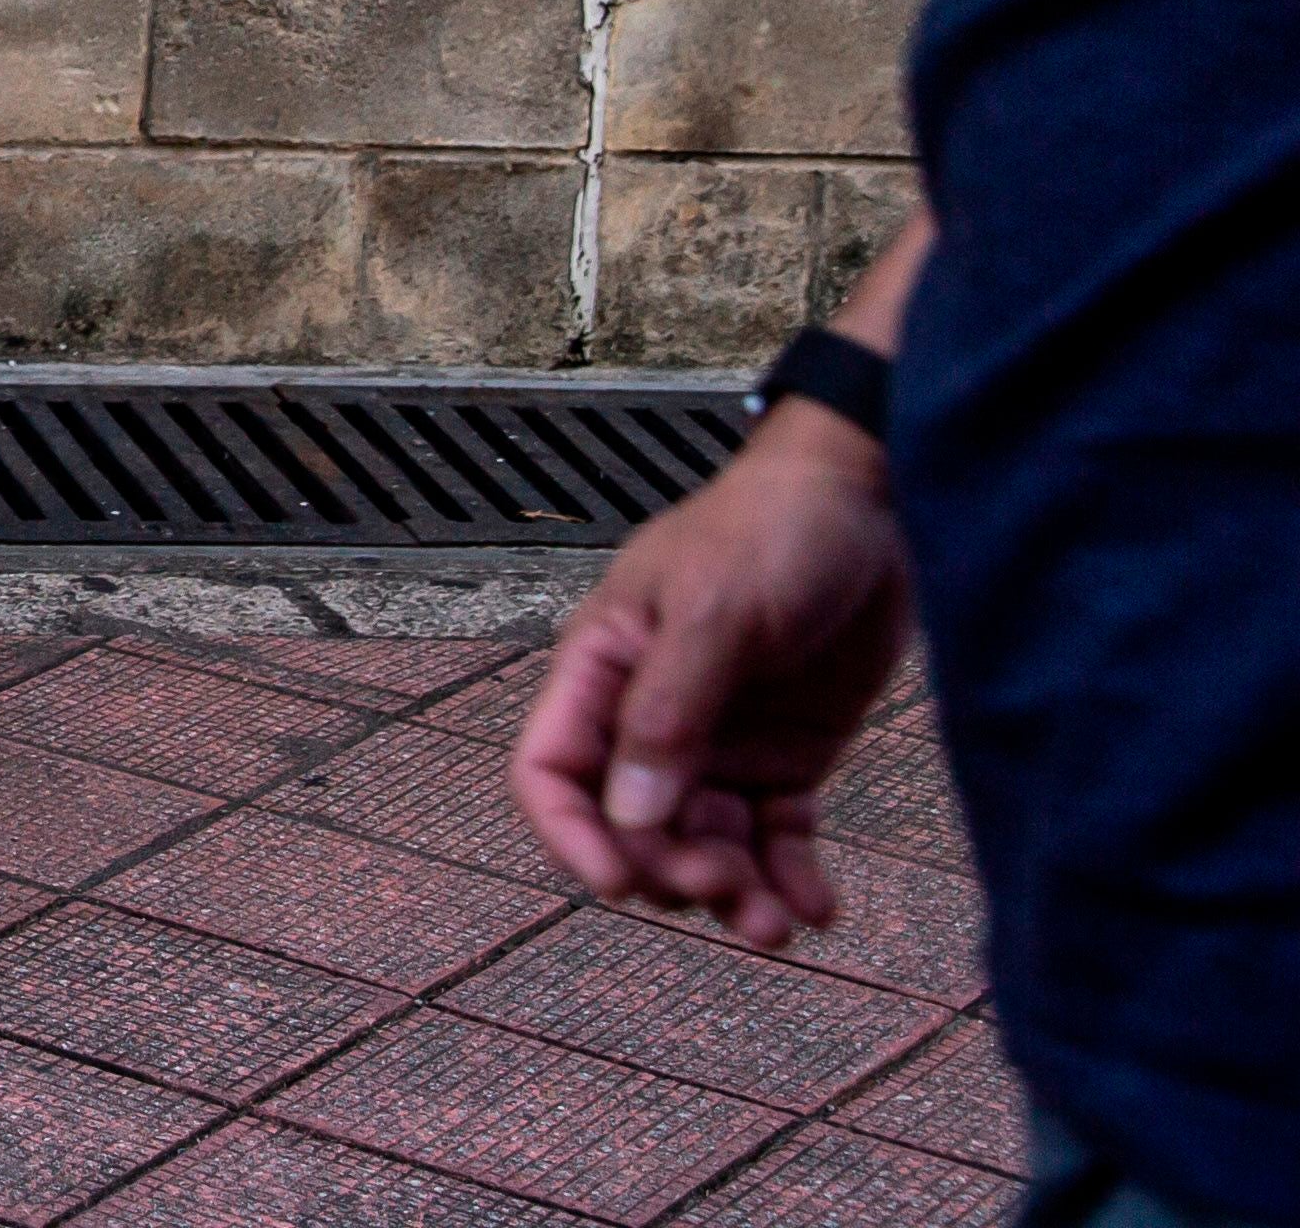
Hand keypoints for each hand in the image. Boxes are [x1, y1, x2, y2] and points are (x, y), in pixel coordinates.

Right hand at [508, 407, 911, 950]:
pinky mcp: (787, 759)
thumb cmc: (774, 531)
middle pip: (633, 827)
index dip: (571, 835)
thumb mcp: (715, 614)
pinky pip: (775, 840)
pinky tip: (816, 910)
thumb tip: (629, 818)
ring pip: (704, 846)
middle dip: (671, 870)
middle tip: (728, 886)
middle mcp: (651, 717)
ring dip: (732, 894)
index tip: (619, 885)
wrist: (876, 504)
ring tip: (778, 923)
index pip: (552, 770)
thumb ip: (669, 715)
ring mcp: (721, 743)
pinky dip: (790, 881)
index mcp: (604, 670)